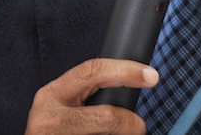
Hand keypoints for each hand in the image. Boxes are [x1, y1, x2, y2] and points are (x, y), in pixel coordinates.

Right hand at [25, 58, 158, 134]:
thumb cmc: (54, 129)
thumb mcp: (63, 105)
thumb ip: (86, 94)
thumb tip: (131, 82)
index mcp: (51, 95)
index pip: (92, 72)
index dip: (126, 71)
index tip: (151, 76)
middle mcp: (48, 119)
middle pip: (106, 117)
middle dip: (130, 123)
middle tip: (139, 127)